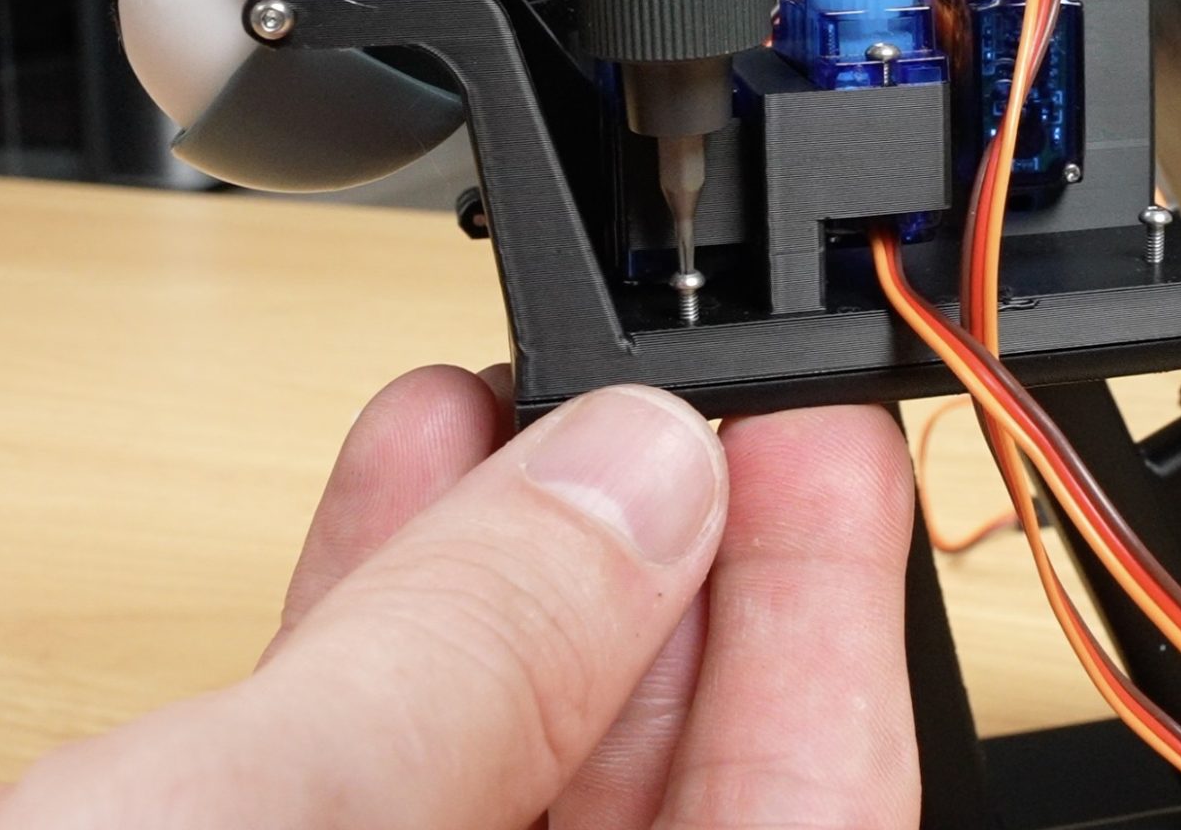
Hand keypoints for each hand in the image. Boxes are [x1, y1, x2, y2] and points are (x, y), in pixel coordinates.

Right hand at [0, 368, 918, 828]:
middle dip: (666, 580)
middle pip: (660, 809)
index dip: (826, 631)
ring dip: (512, 581)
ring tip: (529, 398)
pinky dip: (372, 644)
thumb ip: (462, 674)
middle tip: (686, 392)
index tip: (822, 442)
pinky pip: (354, 799)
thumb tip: (635, 488)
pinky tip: (393, 496)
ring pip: (495, 786)